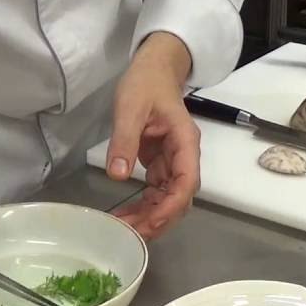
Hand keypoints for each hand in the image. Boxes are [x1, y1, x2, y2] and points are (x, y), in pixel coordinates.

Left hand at [108, 32, 198, 239]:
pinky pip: (155, 193)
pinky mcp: (160, 165)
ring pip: (168, 199)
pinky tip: (125, 216)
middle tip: (130, 235)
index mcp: (185, 142)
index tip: (152, 223)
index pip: (187, 182)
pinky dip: (143, 207)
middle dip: (158, 219)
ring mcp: (173, 163)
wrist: (153, 70)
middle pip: (179, 198)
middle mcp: (184, 157)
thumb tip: (117, 175)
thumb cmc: (145, 84)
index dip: (172, 206)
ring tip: (123, 231)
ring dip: (149, 217)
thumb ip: (124, 141)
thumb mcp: (130, 107)